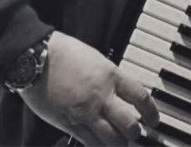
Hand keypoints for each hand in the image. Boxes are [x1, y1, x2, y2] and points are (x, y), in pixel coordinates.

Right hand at [19, 31, 158, 144]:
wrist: (36, 58)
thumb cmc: (63, 52)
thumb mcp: (95, 58)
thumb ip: (109, 77)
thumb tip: (118, 91)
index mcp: (111, 75)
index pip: (141, 97)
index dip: (152, 112)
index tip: (154, 121)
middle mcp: (102, 96)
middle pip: (130, 125)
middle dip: (135, 133)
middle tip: (135, 134)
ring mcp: (85, 112)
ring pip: (112, 140)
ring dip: (119, 143)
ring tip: (119, 142)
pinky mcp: (69, 124)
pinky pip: (90, 143)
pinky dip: (98, 146)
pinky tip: (100, 144)